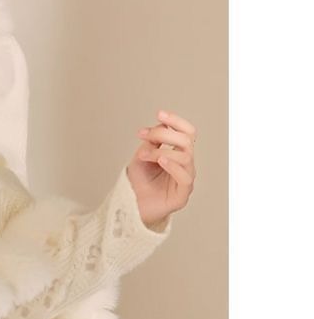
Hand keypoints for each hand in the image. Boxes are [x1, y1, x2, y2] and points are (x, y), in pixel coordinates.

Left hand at [128, 108, 196, 228]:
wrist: (131, 205)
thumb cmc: (139, 182)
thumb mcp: (142, 155)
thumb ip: (152, 140)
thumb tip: (161, 124)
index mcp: (179, 153)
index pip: (187, 132)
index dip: (176, 121)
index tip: (160, 113)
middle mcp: (186, 165)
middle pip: (187, 141)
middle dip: (165, 134)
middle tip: (145, 135)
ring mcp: (186, 179)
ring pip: (185, 156)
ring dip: (162, 151)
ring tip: (144, 154)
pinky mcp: (183, 195)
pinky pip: (185, 177)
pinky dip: (173, 165)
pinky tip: (161, 160)